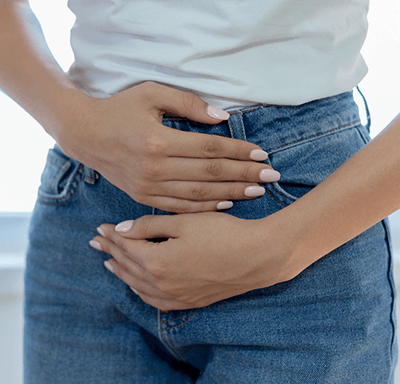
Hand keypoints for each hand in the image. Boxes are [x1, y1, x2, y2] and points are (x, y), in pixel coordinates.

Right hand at [58, 82, 279, 212]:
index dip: (239, 151)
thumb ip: (188, 104)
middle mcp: (155, 168)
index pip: (210, 148)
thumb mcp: (150, 94)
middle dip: (244, 174)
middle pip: (210, 173)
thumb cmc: (119, 110)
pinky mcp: (144, 197)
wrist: (85, 135)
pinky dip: (205, 207)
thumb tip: (222, 118)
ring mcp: (149, 187)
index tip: (263, 154)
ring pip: (199, 194)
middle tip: (271, 176)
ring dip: (231, 193)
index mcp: (158, 141)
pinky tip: (226, 204)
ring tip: (256, 192)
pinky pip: (180, 207)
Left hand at [89, 212, 295, 309]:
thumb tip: (121, 229)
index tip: (100, 228)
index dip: (111, 236)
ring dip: (122, 273)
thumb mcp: (185, 222)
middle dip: (110, 253)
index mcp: (158, 262)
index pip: (126, 247)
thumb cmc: (223, 234)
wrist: (257, 257)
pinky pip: (156, 301)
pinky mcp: (191, 301)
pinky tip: (138, 286)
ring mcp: (177, 296)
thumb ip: (149, 226)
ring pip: (138, 286)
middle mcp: (162, 284)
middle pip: (128, 267)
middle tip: (96, 243)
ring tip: (109, 264)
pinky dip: (141, 291)